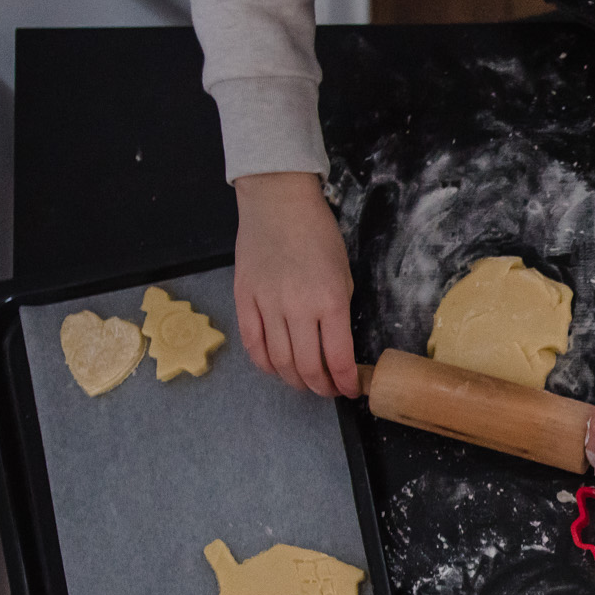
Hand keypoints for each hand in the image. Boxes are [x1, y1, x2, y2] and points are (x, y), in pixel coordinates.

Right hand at [232, 171, 359, 397]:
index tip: (351, 389)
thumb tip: (337, 347)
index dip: (346, 382)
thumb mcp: (344, 274)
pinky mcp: (243, 299)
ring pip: (279, 361)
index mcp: (330, 301)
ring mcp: (267, 305)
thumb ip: (339, 312)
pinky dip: (264, 363)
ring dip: (294, 380)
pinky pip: (252, 343)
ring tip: (304, 383)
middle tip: (328, 390)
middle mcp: (298, 308)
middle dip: (321, 387)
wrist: (278, 203)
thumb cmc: (318, 234)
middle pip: (307, 367)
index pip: (339, 358)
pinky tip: (275, 368)